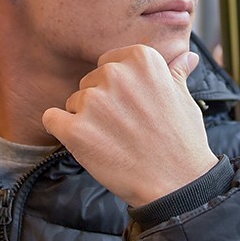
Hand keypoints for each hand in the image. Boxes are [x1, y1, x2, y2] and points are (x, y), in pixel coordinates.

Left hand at [42, 44, 218, 207]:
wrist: (176, 183)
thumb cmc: (181, 141)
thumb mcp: (184, 99)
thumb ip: (175, 73)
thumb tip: (187, 57)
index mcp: (141, 59)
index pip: (109, 63)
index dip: (118, 89)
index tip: (133, 108)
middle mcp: (115, 74)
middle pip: (90, 82)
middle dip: (101, 104)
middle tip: (125, 128)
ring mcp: (93, 102)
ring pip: (73, 102)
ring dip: (86, 120)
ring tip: (114, 141)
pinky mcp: (75, 129)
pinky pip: (52, 119)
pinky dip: (63, 131)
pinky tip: (86, 145)